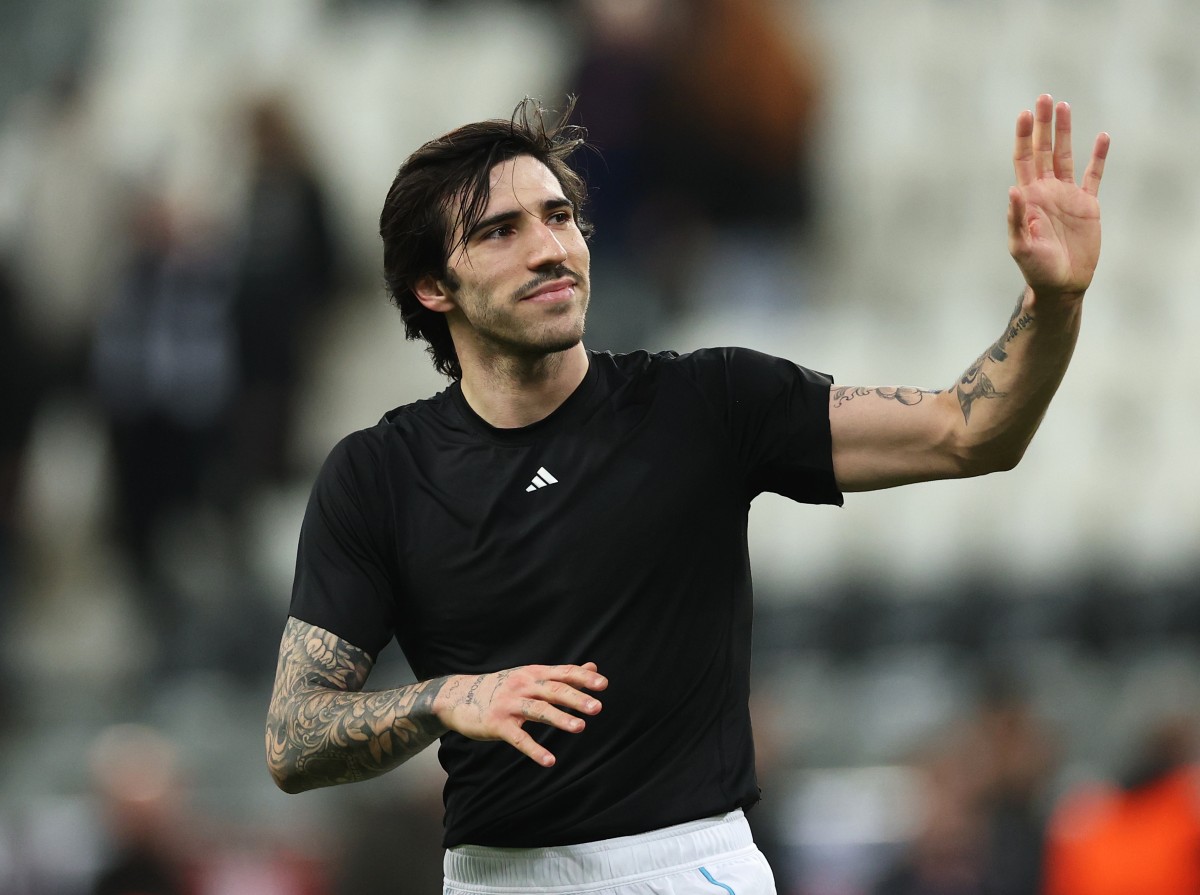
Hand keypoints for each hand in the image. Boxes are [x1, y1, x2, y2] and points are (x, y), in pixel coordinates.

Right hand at [434, 662, 606, 766]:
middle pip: (552, 690)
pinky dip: (534, 750)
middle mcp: (522, 686)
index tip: (603, 684)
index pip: (562, 673)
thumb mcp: (530, 676)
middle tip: (597, 707)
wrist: (457, 697)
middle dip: (575, 698)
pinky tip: (550, 760)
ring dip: (559, 718)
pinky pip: (519, 738)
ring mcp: (509, 705)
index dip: (582, 678)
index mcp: (533, 673)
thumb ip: (562, 674)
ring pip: (538, 710)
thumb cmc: (502, 688)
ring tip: (580, 727)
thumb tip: (592, 667)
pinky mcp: (497, 725)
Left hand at [1008, 94, 1109, 299]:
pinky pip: (1094, 175)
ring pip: (1066, 156)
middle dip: (1043, 125)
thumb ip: (1016, 218)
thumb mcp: (1021, 246)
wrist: (1062, 284)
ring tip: (1064, 106)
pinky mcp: (1087, 204)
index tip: (1024, 114)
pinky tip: (1102, 137)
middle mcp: (1046, 191)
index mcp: (1028, 198)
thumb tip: (1013, 189)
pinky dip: (1098, 157)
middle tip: (1044, 97)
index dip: (1024, 137)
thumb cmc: (1036, 268)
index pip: (1023, 160)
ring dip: (1065, 132)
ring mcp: (1066, 196)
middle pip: (1044, 150)